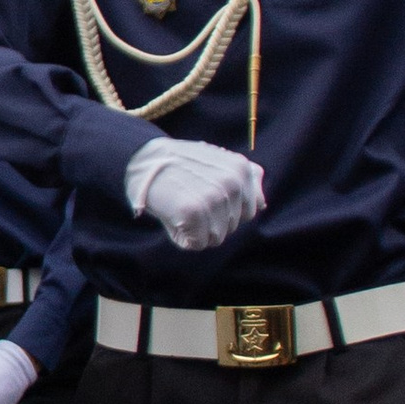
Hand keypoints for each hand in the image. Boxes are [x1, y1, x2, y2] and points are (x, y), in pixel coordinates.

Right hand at [124, 134, 265, 251]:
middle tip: (189, 199)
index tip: (205, 196)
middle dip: (211, 220)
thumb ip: (246, 178)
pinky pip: (197, 244)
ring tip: (181, 207)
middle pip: (231, 227)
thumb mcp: (218, 160)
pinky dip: (183, 237)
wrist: (142, 160)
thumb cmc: (178, 164)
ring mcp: (214, 199)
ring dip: (197, 230)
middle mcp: (232, 184)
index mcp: (241, 170)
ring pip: (215, 238)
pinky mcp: (193, 213)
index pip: (249, 212)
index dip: (225, 210)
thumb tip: (262, 204)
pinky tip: (173, 217)